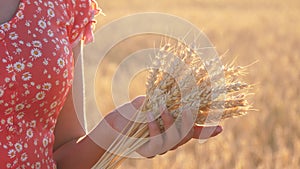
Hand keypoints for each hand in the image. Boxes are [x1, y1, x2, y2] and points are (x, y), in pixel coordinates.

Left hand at [105, 96, 222, 157]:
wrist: (112, 126)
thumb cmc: (132, 113)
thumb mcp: (149, 104)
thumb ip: (164, 102)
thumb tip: (177, 96)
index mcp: (171, 129)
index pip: (193, 132)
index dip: (207, 131)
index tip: (220, 128)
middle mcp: (168, 141)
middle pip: (186, 135)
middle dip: (187, 120)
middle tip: (186, 105)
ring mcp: (158, 148)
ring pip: (174, 139)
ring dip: (169, 121)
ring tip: (160, 107)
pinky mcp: (147, 151)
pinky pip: (157, 141)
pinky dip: (154, 127)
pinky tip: (148, 116)